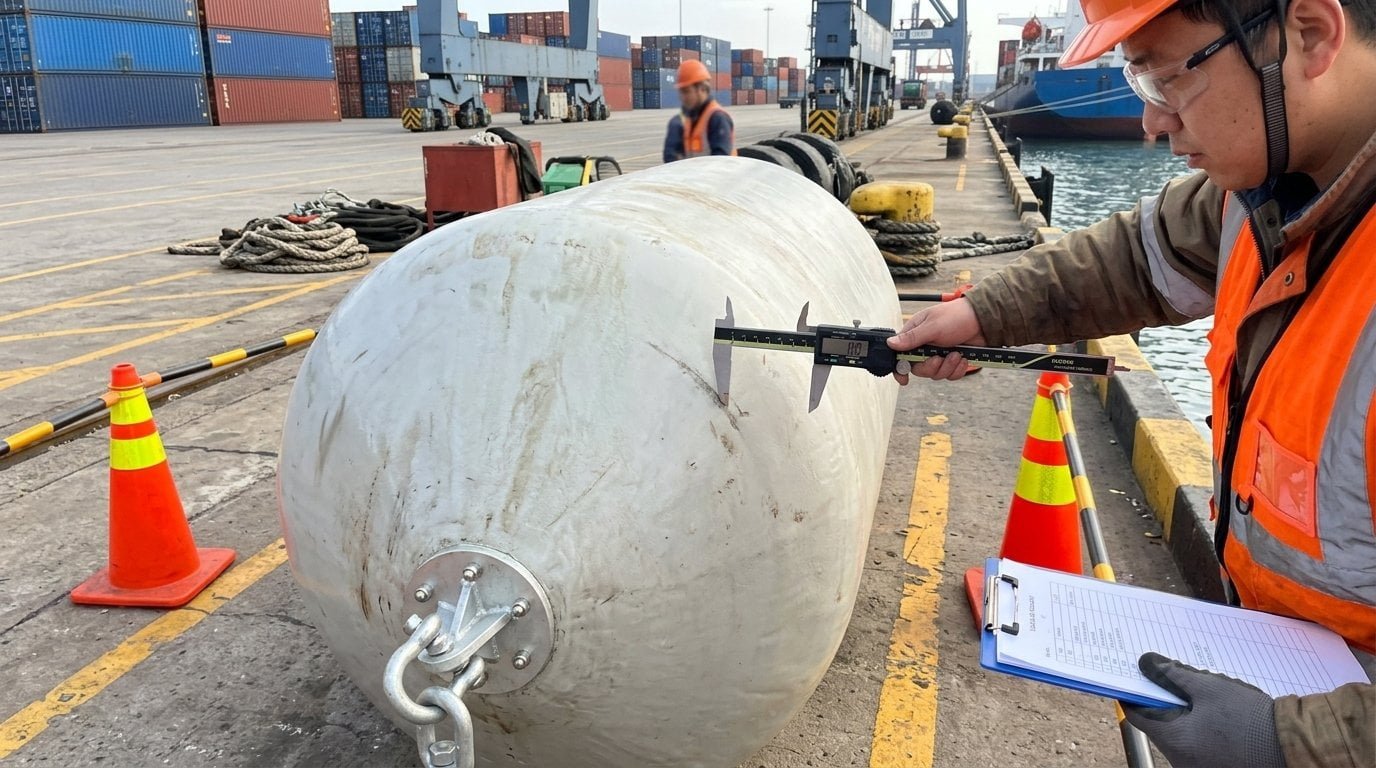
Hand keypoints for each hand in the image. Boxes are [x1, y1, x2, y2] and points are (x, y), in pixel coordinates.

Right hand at [885, 298, 985, 383]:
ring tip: (957, 354)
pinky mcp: (951, 361)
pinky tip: (963, 359)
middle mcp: (924, 346)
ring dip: (947, 367)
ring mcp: (939, 354)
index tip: (903, 378)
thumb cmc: (957, 316)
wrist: (984, 320)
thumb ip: (912, 338)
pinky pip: (949, 375)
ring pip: (935, 374)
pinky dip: (957, 370)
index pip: (900, 354)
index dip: (899, 368)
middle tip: (940, 358)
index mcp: (915, 334)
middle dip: (931, 367)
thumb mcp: (933, 326)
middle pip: (918, 369)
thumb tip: (890, 344)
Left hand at [1123, 652, 1285, 767]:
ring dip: (1183, 714)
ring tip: (1202, 696)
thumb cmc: (1251, 718)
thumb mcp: (1208, 687)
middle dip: (1164, 701)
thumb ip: (1172, 675)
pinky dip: (1198, 728)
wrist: (1291, 745)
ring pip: (1178, 735)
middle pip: (1159, 725)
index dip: (1135, 693)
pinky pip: (1195, 745)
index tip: (1136, 678)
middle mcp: (1180, 761)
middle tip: (1173, 680)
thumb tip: (1146, 663)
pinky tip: (1213, 714)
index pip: (1138, 715)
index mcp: (1175, 741)